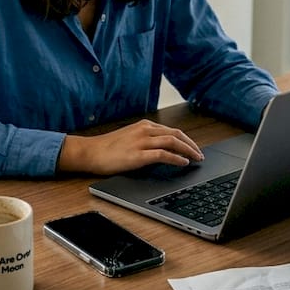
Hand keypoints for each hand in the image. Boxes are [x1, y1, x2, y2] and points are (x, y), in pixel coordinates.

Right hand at [58, 119, 204, 174]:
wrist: (89, 152)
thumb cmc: (107, 148)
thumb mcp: (129, 138)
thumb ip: (146, 141)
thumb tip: (163, 151)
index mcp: (144, 126)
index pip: (172, 130)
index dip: (187, 140)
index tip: (194, 148)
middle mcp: (145, 130)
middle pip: (176, 134)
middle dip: (191, 145)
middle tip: (200, 155)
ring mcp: (141, 141)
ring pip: (173, 142)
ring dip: (188, 151)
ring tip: (196, 159)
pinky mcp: (138, 155)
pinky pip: (163, 154)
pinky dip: (176, 158)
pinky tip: (183, 163)